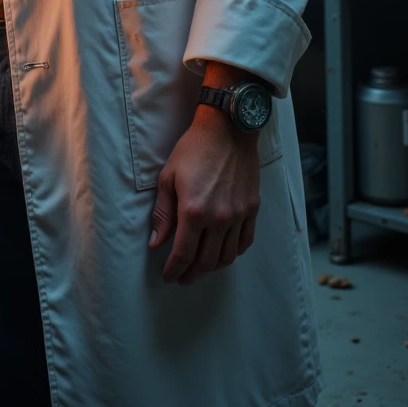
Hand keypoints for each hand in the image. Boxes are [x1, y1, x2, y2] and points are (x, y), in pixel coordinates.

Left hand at [149, 103, 260, 286]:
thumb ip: (162, 214)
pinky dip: (233, 253)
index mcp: (193, 211)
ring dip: (212, 267)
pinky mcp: (252, 209)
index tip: (168, 277)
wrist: (227, 129)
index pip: (183, 254)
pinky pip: (245, 242)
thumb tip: (156, 243)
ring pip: (227, 256)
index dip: (174, 270)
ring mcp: (238, 215)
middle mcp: (218, 219)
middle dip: (191, 274)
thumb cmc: (193, 149)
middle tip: (182, 277)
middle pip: (206, 261)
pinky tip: (223, 252)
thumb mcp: (168, 178)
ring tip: (200, 267)